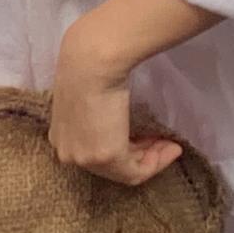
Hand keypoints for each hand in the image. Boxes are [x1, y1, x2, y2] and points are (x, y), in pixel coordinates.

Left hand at [49, 18, 182, 187]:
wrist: (91, 60)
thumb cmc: (89, 68)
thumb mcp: (89, 98)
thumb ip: (97, 117)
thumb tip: (116, 122)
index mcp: (61, 137)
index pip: (95, 155)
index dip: (125, 148)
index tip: (148, 138)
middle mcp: (68, 153)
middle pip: (110, 167)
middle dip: (141, 154)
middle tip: (164, 142)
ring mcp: (85, 159)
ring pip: (124, 171)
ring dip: (152, 158)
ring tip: (171, 145)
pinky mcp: (105, 158)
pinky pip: (136, 172)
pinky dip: (157, 162)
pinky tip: (173, 148)